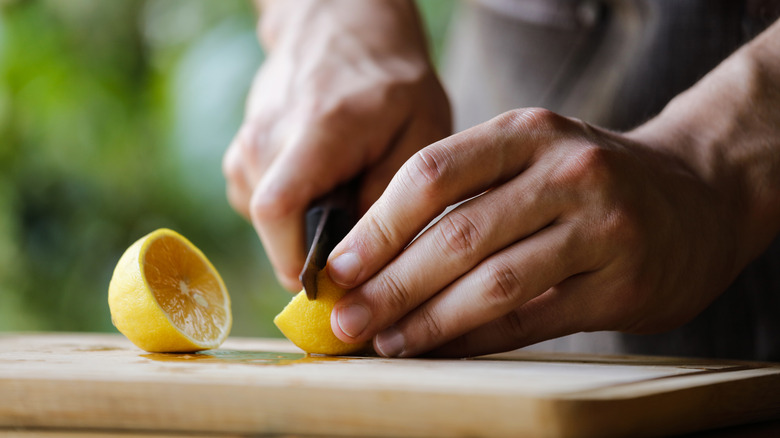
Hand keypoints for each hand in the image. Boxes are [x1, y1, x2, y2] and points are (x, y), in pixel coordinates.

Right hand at [223, 0, 450, 289]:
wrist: (341, 30)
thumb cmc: (391, 83)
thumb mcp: (421, 134)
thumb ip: (393, 200)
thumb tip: (362, 268)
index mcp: (315, 131)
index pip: (278, 212)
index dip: (302, 264)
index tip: (342, 287)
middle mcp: (265, 139)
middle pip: (273, 230)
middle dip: (315, 255)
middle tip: (360, 248)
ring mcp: (246, 146)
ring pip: (267, 226)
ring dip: (307, 232)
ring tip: (347, 201)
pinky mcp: (241, 156)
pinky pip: (263, 209)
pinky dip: (296, 215)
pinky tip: (326, 188)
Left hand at [325, 108, 746, 357]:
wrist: (697, 195)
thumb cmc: (589, 180)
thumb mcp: (531, 157)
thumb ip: (464, 195)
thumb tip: (375, 259)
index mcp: (527, 133)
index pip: (432, 174)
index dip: (378, 226)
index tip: (338, 268)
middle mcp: (566, 172)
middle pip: (457, 234)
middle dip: (391, 284)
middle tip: (346, 318)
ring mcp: (600, 227)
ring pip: (493, 283)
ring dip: (428, 320)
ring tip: (385, 341)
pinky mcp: (622, 283)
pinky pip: (531, 320)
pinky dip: (476, 340)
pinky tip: (439, 350)